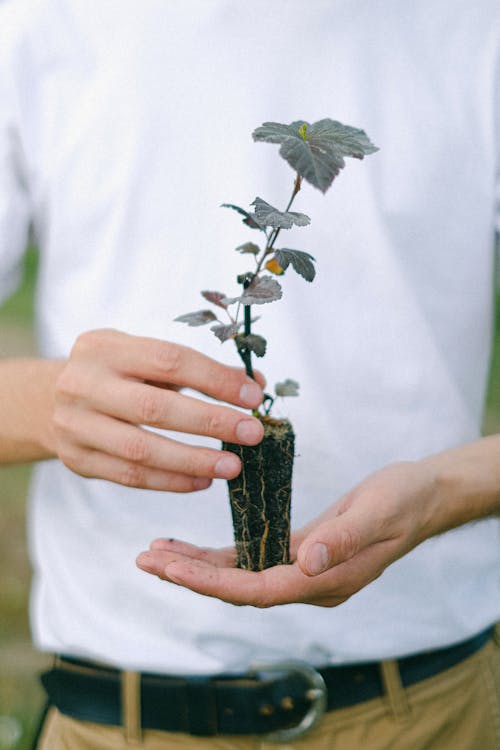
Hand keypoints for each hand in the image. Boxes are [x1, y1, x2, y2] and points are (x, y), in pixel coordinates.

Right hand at [52, 328, 263, 490]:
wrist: (47, 400)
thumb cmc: (114, 374)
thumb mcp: (145, 358)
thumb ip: (197, 370)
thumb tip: (255, 385)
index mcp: (105, 347)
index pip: (169, 360)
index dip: (215, 379)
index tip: (253, 395)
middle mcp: (83, 383)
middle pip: (154, 407)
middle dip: (210, 422)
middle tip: (252, 433)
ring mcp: (75, 424)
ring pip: (141, 449)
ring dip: (193, 460)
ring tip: (233, 466)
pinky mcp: (76, 459)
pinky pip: (130, 477)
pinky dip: (171, 481)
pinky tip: (202, 480)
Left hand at [136, 460, 443, 604]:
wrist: (422, 497)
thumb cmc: (403, 501)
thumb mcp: (378, 512)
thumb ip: (343, 540)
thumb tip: (304, 563)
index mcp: (326, 580)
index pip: (258, 590)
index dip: (212, 582)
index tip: (171, 570)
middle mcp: (310, 582)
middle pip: (239, 588)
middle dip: (191, 575)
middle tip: (146, 560)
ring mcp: (304, 569)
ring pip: (241, 575)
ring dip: (198, 566)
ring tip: (156, 553)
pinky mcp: (301, 551)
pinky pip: (254, 559)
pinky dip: (221, 555)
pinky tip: (195, 548)